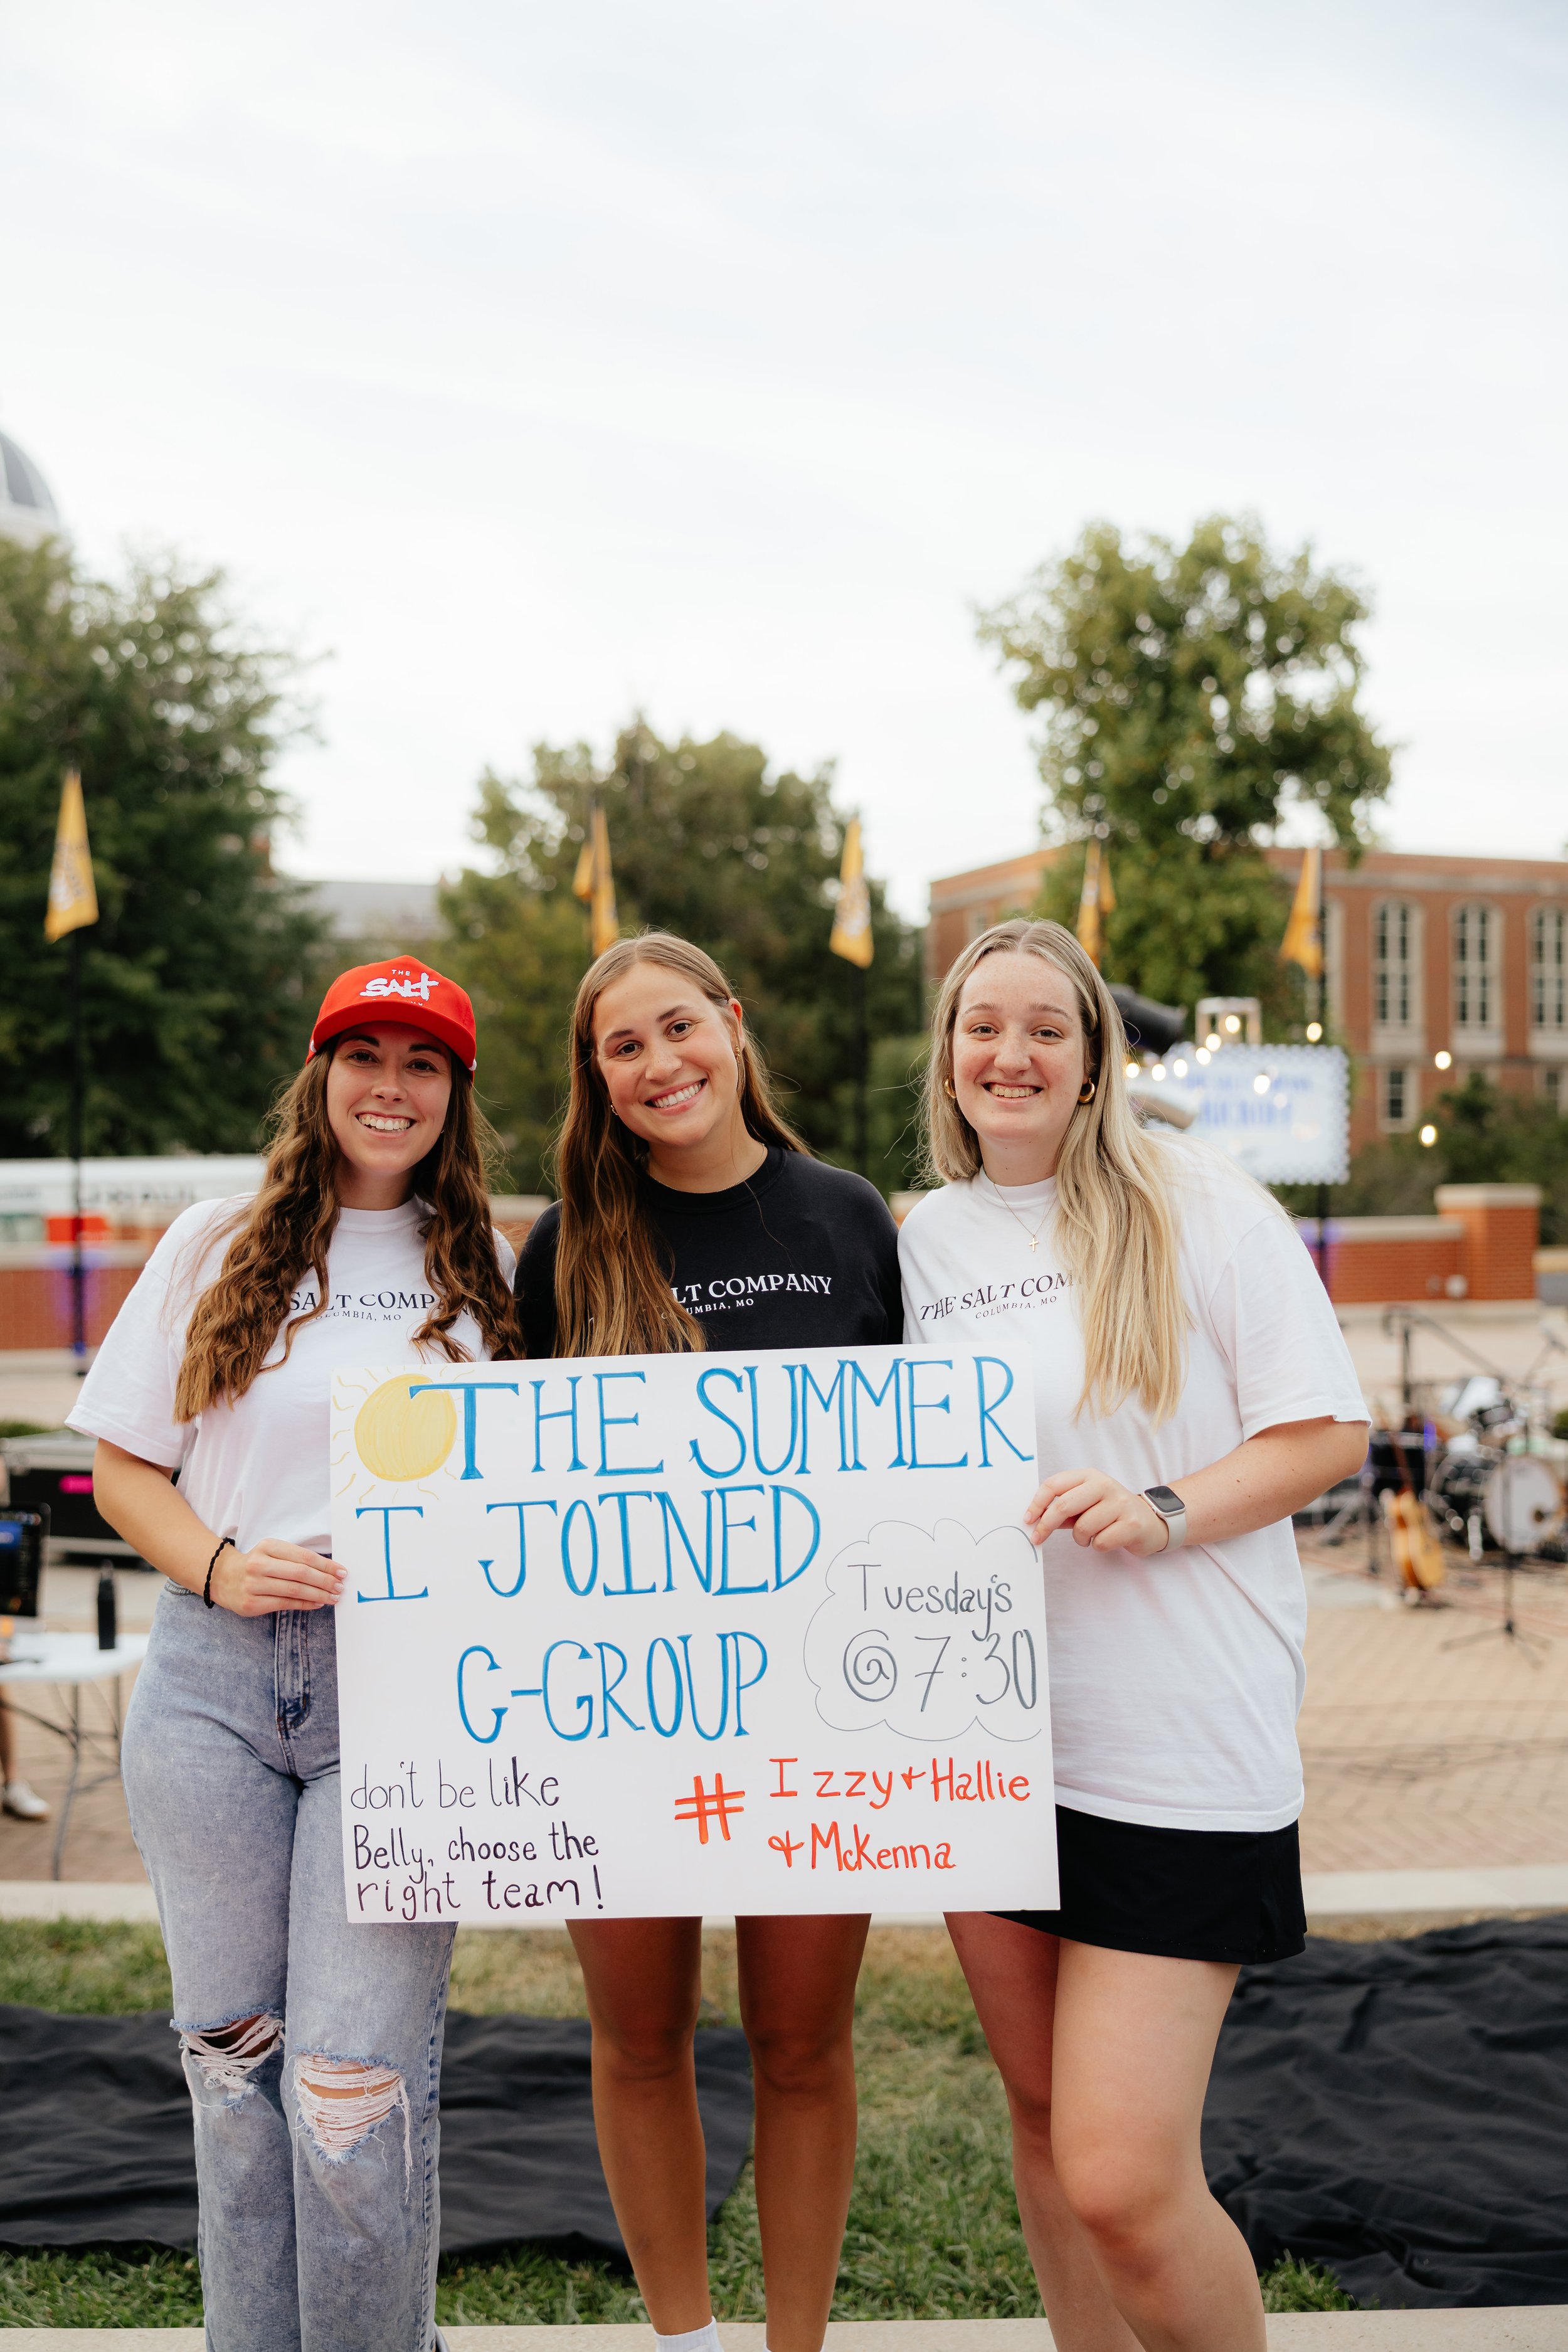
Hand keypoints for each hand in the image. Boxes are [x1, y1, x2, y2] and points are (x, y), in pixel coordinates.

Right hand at [210, 1539, 344, 1615]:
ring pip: (294, 1590)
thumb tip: (329, 1570)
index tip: (341, 1572)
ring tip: (333, 1597)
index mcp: (268, 1546)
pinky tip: (317, 1603)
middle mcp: (259, 1564)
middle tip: (340, 1586)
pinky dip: (304, 1604)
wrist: (223, 1578)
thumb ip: (296, 1558)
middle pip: (301, 1573)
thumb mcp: (272, 1552)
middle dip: (325, 1581)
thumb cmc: (257, 1564)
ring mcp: (253, 1585)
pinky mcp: (251, 1604)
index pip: (304, 1556)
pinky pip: (284, 1604)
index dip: (326, 1565)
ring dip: (318, 1595)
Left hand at [1023, 1469, 1170, 1556]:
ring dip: (1080, 1539)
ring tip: (1089, 1537)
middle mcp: (1104, 1485)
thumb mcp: (1085, 1505)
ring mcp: (1120, 1503)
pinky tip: (1107, 1539)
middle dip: (1046, 1525)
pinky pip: (1101, 1542)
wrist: (1150, 1521)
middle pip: (1064, 1505)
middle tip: (1037, 1538)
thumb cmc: (1110, 1513)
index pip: (1055, 1484)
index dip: (1037, 1503)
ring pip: (1083, 1527)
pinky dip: (1098, 1546)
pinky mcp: (1132, 1524)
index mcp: (1089, 1476)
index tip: (1027, 1520)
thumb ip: (1062, 1509)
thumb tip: (1034, 1518)